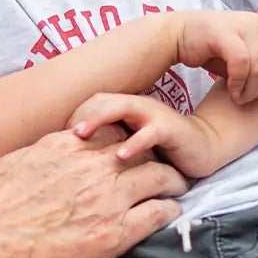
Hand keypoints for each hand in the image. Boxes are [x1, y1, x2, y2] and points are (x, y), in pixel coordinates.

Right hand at [0, 129, 187, 257]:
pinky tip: (170, 213)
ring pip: (159, 176)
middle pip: (142, 148)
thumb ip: (44, 155)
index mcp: (63, 146)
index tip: (131, 148)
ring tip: (175, 187)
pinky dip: (168, 210)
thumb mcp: (13, 165)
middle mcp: (89, 167)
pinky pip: (156, 214)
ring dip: (171, 181)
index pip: (112, 128)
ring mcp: (104, 200)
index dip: (127, 137)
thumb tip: (57, 154)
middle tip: (163, 166)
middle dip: (156, 154)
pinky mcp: (111, 236)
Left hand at [69, 90, 220, 178]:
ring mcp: (153, 115)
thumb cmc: (162, 150)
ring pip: (121, 107)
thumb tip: (71, 157)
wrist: (204, 148)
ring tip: (81, 136)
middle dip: (78, 113)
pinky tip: (120, 156)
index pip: (90, 103)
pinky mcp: (170, 130)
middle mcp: (136, 106)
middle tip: (61, 134)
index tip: (54, 139)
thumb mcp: (129, 144)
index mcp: (123, 108)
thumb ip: (107, 144)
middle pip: (100, 100)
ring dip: (98, 119)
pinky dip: (134, 143)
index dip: (72, 117)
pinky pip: (150, 132)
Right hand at [174, 10, 257, 103]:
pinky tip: (231, 91)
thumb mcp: (248, 63)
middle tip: (249, 98)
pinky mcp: (224, 33)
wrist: (178, 36)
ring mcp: (243, 25)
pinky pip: (242, 64)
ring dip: (251, 90)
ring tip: (239, 97)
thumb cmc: (214, 52)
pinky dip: (239, 83)